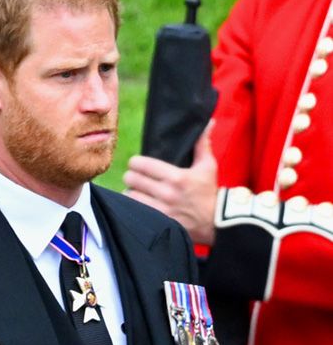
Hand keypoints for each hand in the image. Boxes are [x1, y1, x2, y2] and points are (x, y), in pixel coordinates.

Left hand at [123, 126, 217, 244]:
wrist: (214, 222)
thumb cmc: (208, 192)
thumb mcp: (208, 167)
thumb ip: (202, 144)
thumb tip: (208, 122)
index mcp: (177, 177)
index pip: (142, 164)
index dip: (135, 162)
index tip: (137, 164)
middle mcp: (167, 193)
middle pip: (131, 179)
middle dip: (131, 176)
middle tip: (134, 176)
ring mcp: (161, 209)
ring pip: (130, 196)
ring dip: (131, 192)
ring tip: (135, 190)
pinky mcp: (158, 222)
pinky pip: (136, 211)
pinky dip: (133, 206)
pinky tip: (137, 204)